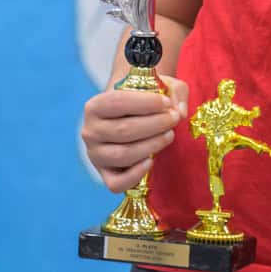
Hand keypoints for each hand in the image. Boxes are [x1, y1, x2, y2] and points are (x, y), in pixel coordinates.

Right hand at [81, 74, 187, 191]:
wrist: (130, 119)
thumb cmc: (145, 101)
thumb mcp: (160, 87)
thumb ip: (174, 93)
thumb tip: (180, 112)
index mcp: (95, 106)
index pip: (118, 102)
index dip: (145, 103)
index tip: (167, 103)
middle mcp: (90, 131)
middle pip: (123, 130)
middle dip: (155, 124)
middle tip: (173, 118)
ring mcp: (95, 156)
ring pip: (123, 155)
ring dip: (151, 145)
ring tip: (169, 135)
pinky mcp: (105, 175)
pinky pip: (117, 183)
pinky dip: (135, 175)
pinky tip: (151, 161)